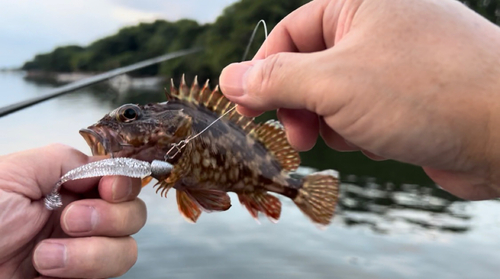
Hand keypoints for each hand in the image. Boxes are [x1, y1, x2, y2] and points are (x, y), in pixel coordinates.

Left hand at [0, 144, 145, 277]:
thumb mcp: (15, 173)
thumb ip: (65, 159)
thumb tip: (108, 166)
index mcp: (65, 187)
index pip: (120, 180)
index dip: (123, 183)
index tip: (108, 189)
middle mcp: (79, 218)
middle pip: (133, 214)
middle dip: (108, 218)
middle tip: (70, 221)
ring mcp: (81, 254)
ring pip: (126, 250)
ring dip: (91, 254)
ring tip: (46, 257)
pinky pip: (108, 278)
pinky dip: (83, 273)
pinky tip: (47, 273)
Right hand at [219, 0, 499, 199]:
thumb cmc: (424, 92)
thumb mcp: (332, 83)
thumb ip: (275, 80)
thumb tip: (229, 78)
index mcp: (359, 4)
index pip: (290, 34)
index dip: (262, 74)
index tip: (246, 111)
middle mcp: (377, 27)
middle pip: (310, 67)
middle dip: (299, 106)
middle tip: (298, 137)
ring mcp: (394, 63)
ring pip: (333, 96)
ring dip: (332, 122)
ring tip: (354, 133)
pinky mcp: (407, 97)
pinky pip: (360, 113)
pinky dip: (359, 131)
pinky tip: (380, 140)